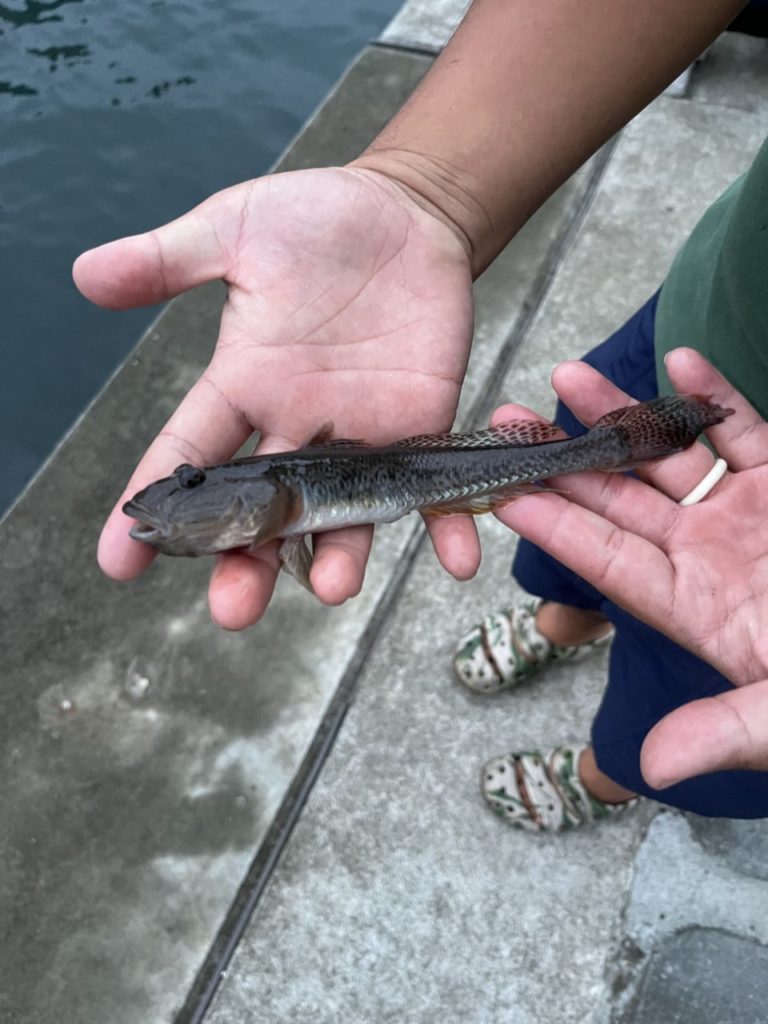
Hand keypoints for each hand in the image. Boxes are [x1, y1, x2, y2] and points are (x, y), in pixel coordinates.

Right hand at [74, 167, 475, 627]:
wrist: (407, 216)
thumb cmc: (317, 221)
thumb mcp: (236, 229)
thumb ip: (169, 259)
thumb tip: (82, 271)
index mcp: (243, 385)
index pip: (187, 456)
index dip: (150, 507)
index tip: (117, 563)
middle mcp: (297, 426)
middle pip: (263, 510)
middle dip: (246, 561)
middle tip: (232, 611)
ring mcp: (361, 436)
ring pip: (343, 514)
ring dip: (338, 556)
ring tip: (331, 589)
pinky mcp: (421, 427)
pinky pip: (430, 489)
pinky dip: (447, 526)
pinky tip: (459, 559)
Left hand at [493, 348, 767, 787]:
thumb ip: (726, 732)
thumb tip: (650, 768)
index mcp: (693, 609)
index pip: (607, 561)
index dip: (555, 527)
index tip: (502, 494)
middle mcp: (707, 556)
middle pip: (620, 499)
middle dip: (565, 458)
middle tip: (509, 418)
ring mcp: (746, 516)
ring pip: (671, 455)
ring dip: (623, 414)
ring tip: (570, 376)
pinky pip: (746, 433)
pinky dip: (716, 399)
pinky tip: (680, 360)